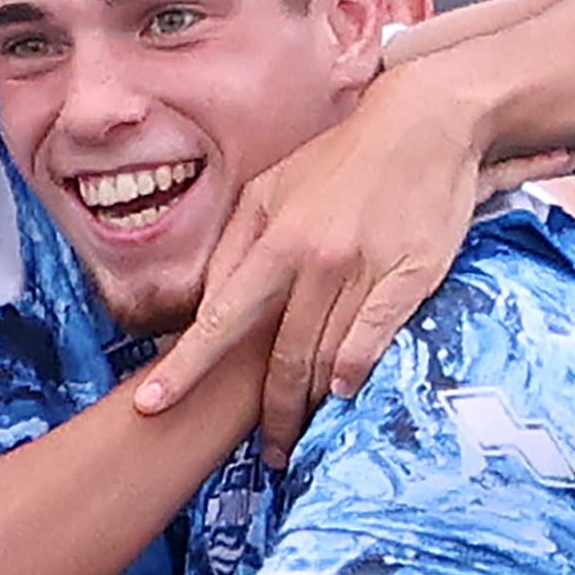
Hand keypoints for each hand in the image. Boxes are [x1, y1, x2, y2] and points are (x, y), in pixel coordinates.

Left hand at [134, 55, 480, 455]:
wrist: (424, 121)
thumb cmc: (340, 161)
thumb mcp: (272, 188)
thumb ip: (236, 248)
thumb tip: (206, 306)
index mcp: (275, 238)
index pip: (218, 317)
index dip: (184, 368)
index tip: (151, 406)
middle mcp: (314, 258)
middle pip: (279, 359)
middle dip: (270, 416)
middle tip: (270, 453)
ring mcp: (362, 267)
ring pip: (326, 359)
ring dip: (311, 404)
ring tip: (306, 433)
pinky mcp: (410, 274)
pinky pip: (373, 340)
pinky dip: (353, 374)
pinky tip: (343, 392)